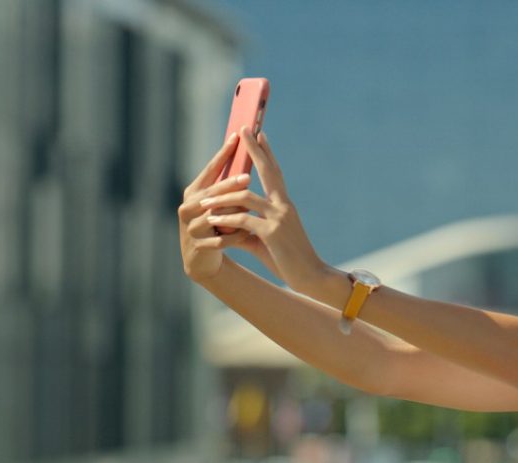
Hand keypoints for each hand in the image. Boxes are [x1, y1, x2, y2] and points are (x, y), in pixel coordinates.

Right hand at [178, 133, 254, 282]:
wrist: (203, 258)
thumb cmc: (216, 225)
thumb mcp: (219, 204)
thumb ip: (228, 186)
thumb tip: (249, 155)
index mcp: (194, 191)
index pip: (211, 169)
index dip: (223, 153)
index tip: (237, 136)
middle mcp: (188, 206)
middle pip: (212, 193)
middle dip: (230, 185)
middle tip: (247, 177)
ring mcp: (191, 227)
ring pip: (216, 217)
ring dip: (234, 215)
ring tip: (251, 211)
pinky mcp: (198, 245)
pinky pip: (221, 239)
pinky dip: (235, 237)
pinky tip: (247, 234)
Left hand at [199, 126, 325, 290]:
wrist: (312, 276)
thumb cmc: (291, 260)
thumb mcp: (269, 241)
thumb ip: (249, 230)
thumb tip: (229, 227)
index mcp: (285, 205)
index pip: (275, 174)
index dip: (267, 154)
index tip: (260, 135)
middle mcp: (284, 206)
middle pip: (268, 171)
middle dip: (255, 150)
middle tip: (245, 130)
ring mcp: (279, 218)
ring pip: (245, 197)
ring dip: (222, 197)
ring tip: (205, 199)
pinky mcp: (272, 233)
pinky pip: (242, 222)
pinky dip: (225, 222)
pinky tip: (212, 223)